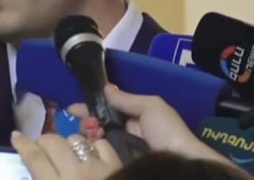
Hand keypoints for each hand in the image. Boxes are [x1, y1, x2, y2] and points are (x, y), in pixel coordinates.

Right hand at [11, 132, 120, 179]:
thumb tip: (42, 177)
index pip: (34, 159)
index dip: (23, 145)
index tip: (16, 136)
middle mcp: (74, 173)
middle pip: (53, 143)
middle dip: (44, 140)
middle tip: (41, 145)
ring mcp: (97, 167)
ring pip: (76, 141)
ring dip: (68, 143)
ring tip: (68, 151)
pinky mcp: (117, 165)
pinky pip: (101, 145)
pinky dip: (95, 147)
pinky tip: (93, 154)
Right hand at [68, 86, 226, 163]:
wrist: (182, 164)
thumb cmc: (167, 132)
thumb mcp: (151, 107)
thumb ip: (127, 99)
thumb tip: (106, 88)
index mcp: (137, 117)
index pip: (108, 109)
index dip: (90, 107)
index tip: (71, 110)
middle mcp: (128, 133)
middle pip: (99, 125)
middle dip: (88, 121)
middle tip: (85, 124)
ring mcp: (123, 151)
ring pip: (98, 141)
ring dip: (89, 134)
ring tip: (89, 133)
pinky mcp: (120, 165)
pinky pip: (102, 156)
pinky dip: (94, 150)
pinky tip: (89, 146)